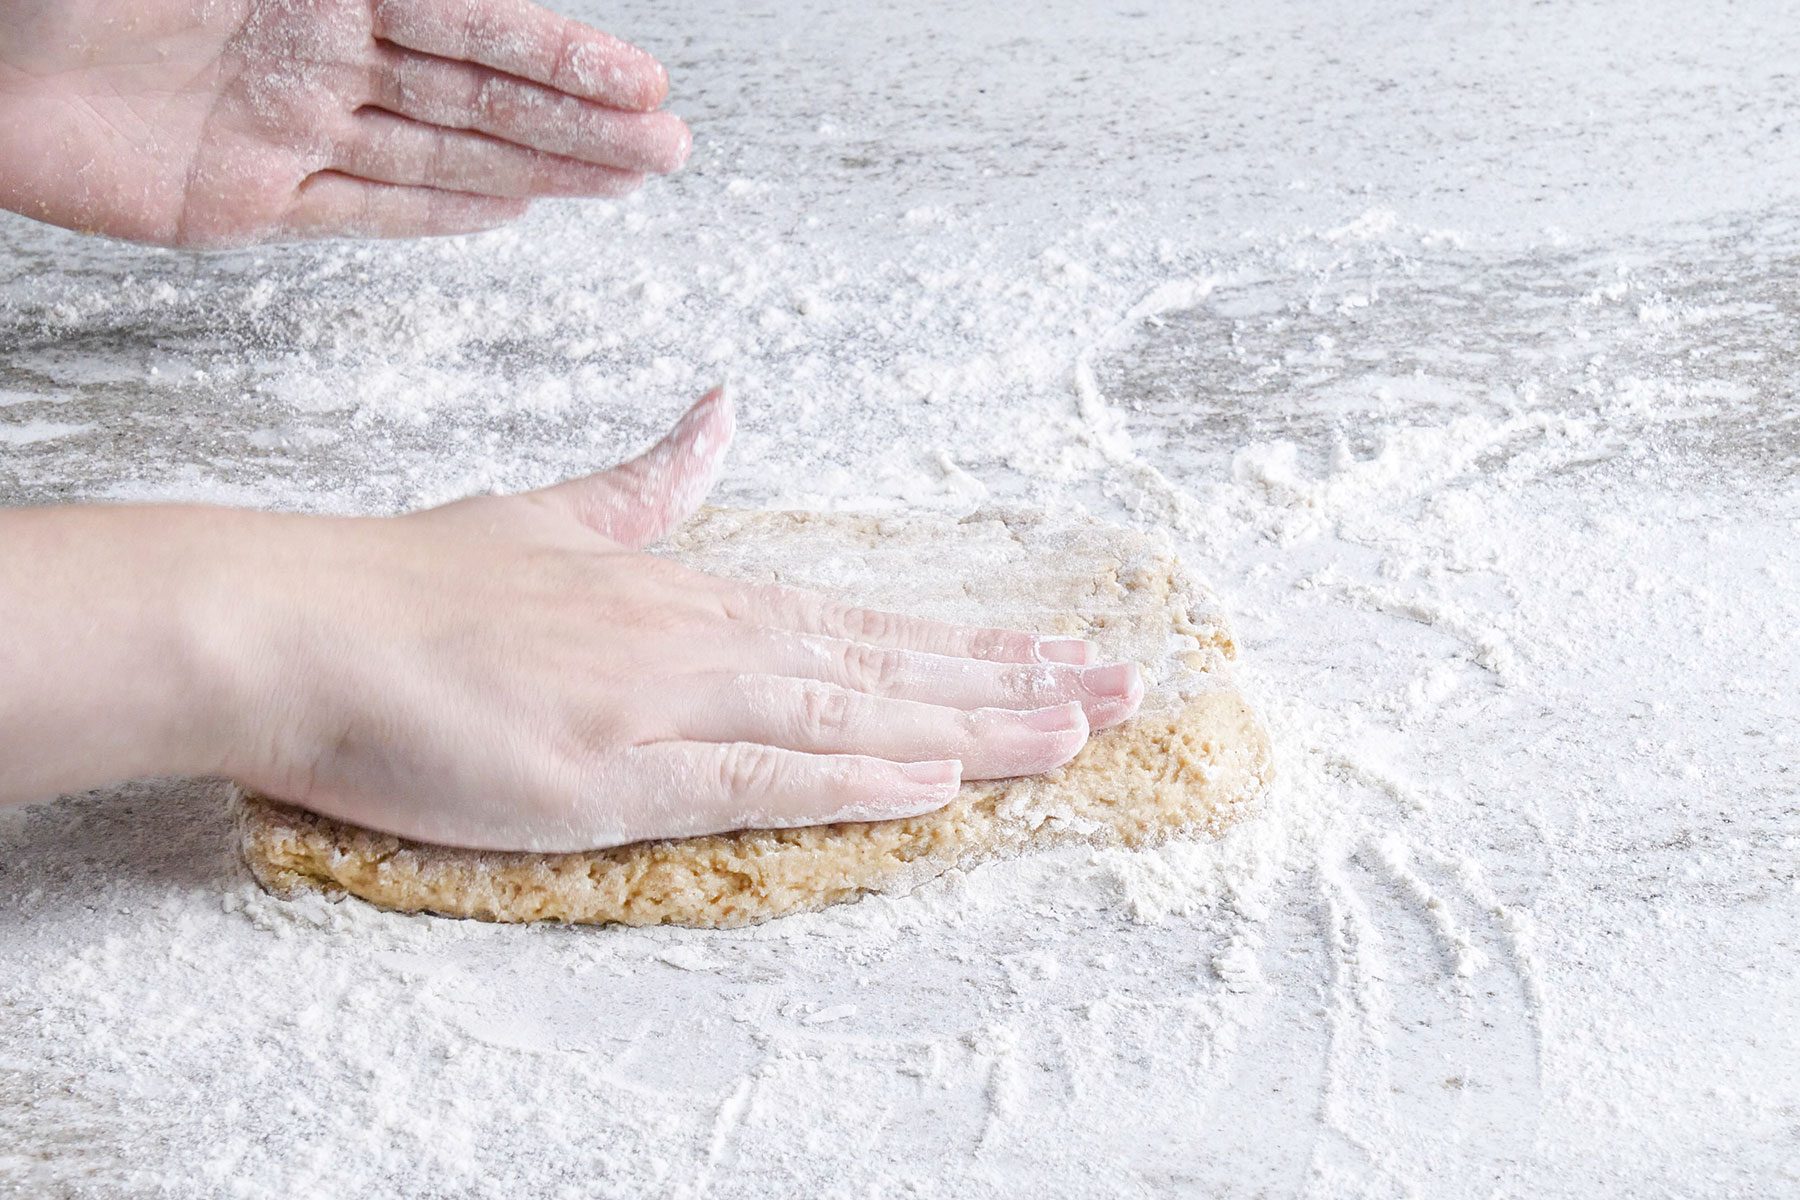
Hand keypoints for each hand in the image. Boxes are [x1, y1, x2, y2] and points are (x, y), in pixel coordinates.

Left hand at [0, 0, 688, 245]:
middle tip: (664, 145)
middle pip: (478, 89)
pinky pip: (367, 206)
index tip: (641, 82)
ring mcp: (289, 124)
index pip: (475, 20)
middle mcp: (318, 50)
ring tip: (621, 182)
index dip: (564, 55)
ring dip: (538, 167)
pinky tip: (508, 212)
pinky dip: (441, 212)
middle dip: (578, 119)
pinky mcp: (247, 195)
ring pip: (442, 149)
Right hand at [205, 390, 1144, 850]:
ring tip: (1076, 734)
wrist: (291, 621)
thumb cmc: (412, 584)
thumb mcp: (550, 517)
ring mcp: (660, 701)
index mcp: (686, 593)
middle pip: (883, 664)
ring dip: (970, 726)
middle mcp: (696, 638)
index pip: (860, 625)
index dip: (968, 644)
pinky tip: (935, 781)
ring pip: (849, 715)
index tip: (1055, 653)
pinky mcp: (611, 770)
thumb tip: (719, 412)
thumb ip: (648, 483)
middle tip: (1121, 689)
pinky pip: (758, 777)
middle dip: (1010, 680)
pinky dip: (854, 779)